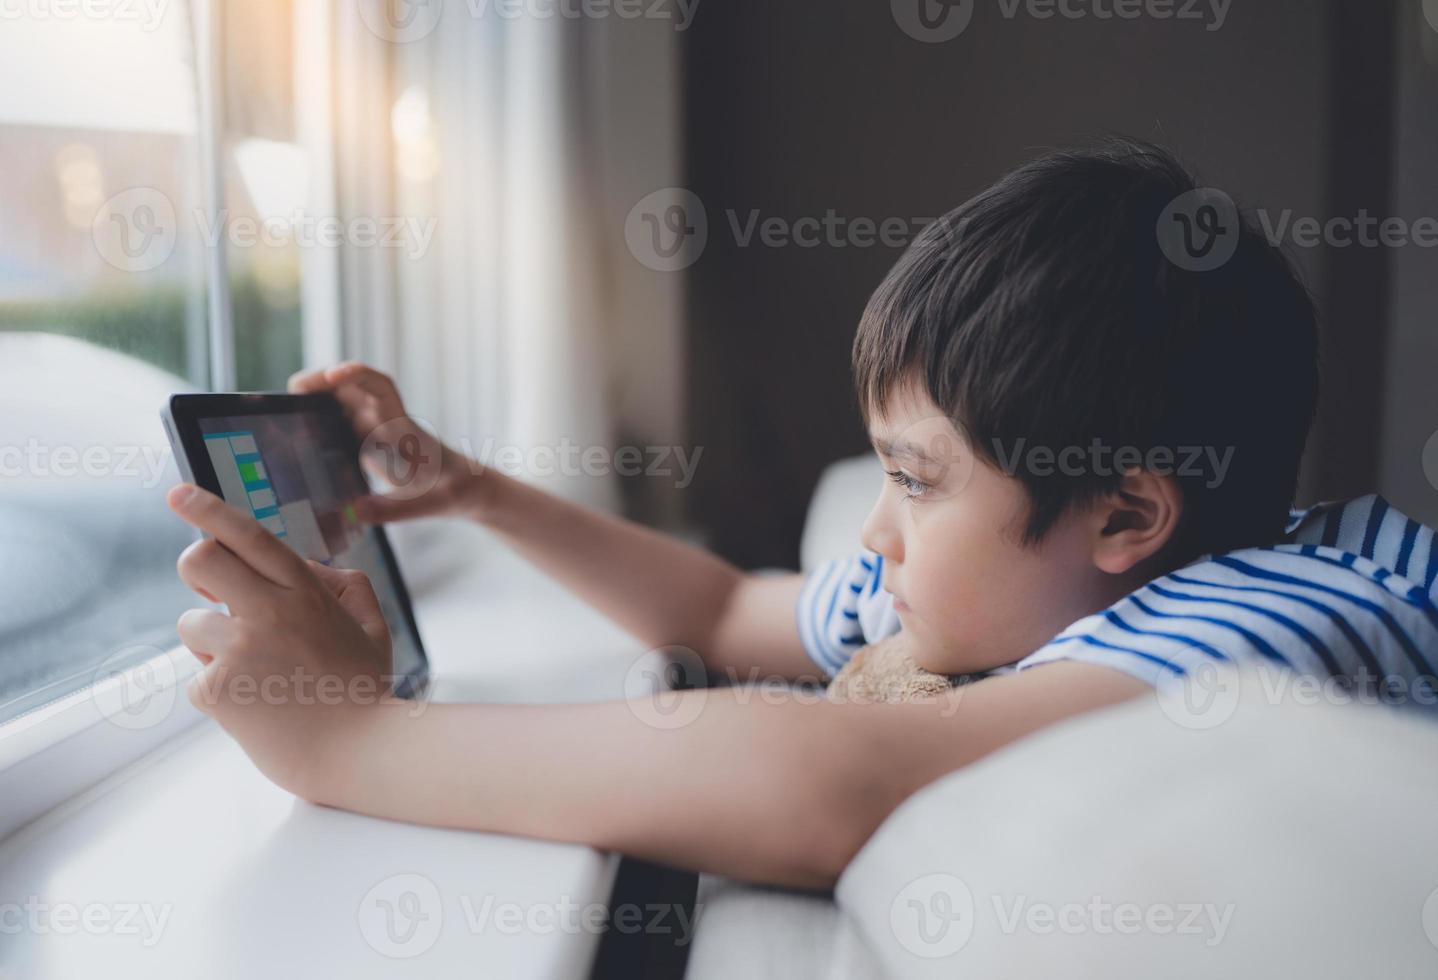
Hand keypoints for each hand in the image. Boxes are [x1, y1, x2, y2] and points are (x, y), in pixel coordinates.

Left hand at [169, 483, 396, 799]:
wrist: (358, 752)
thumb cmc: (364, 690)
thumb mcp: (372, 625)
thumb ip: (343, 584)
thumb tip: (305, 566)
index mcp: (306, 592)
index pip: (248, 535)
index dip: (208, 509)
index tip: (178, 492)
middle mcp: (269, 611)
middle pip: (199, 561)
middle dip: (196, 568)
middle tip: (211, 590)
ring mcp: (240, 649)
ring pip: (191, 624)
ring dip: (213, 644)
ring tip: (256, 675)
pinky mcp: (217, 688)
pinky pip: (198, 677)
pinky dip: (220, 693)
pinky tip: (257, 707)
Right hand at [288, 362, 487, 523]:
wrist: (466, 487)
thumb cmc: (451, 492)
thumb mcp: (424, 506)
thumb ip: (390, 510)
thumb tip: (353, 511)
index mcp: (403, 430)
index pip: (380, 389)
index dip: (356, 375)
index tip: (334, 375)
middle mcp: (389, 421)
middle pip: (355, 385)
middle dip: (323, 381)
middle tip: (293, 392)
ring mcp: (379, 427)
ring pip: (346, 399)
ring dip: (320, 398)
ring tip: (290, 410)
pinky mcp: (372, 437)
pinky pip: (344, 418)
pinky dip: (322, 418)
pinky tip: (301, 432)